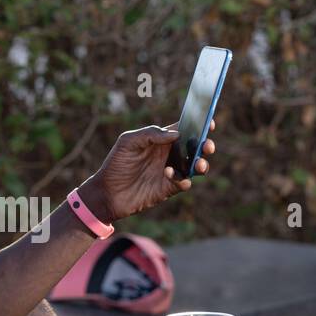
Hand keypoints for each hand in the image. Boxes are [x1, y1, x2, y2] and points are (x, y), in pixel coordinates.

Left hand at [77, 121, 216, 224]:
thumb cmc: (116, 164)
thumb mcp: (128, 141)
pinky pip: (184, 182)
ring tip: (198, 164)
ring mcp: (171, 171)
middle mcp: (170, 154)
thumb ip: (151, 133)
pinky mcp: (169, 188)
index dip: (199, 124)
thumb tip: (176, 134)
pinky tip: (170, 175)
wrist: (106, 193)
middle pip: (196, 147)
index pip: (185, 129)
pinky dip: (183, 179)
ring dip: (201, 164)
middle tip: (207, 146)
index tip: (208, 122)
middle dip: (206, 145)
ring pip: (195, 166)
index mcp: (162, 140)